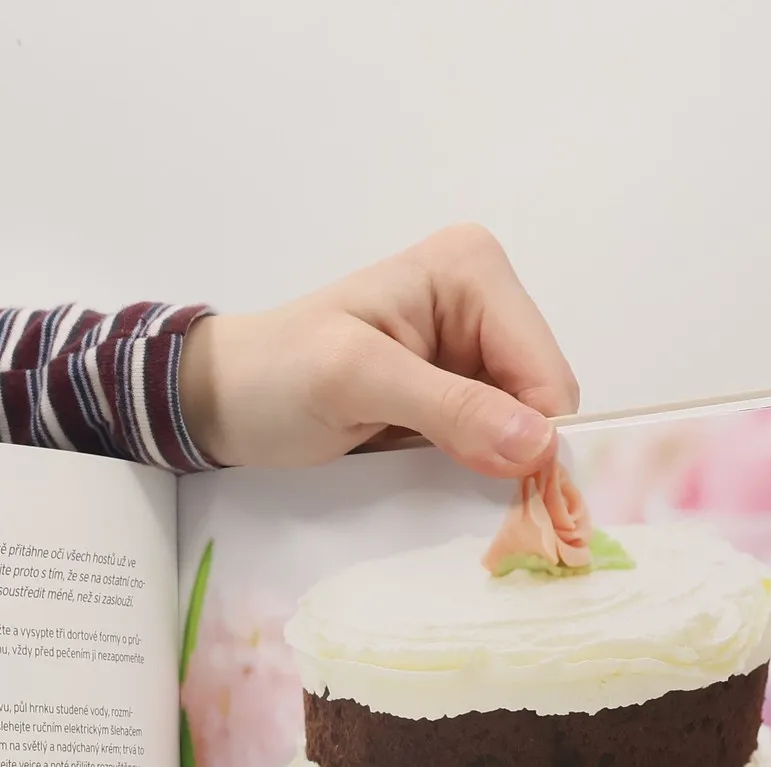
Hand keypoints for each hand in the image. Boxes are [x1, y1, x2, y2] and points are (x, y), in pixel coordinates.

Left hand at [178, 223, 578, 475]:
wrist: (225, 400)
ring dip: (494, 462)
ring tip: (436, 477)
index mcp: (472, 271)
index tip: (502, 492)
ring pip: (523, 424)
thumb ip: (450, 408)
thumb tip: (539, 443)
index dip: (535, 438)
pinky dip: (475, 465)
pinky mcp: (454, 388)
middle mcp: (484, 299)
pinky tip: (436, 474)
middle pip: (541, 397)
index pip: (545, 370)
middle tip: (458, 488)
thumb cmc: (276, 377)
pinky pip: (492, 436)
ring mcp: (470, 345)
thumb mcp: (356, 382)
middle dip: (515, 450)